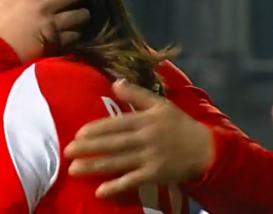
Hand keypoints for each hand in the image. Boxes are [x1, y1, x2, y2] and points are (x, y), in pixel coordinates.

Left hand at [64, 80, 213, 197]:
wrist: (206, 148)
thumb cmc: (179, 124)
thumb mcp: (160, 103)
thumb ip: (136, 93)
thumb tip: (115, 82)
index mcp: (144, 120)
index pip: (115, 124)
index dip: (95, 129)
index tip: (77, 134)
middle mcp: (145, 138)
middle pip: (112, 144)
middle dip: (88, 148)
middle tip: (67, 152)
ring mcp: (149, 158)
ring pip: (118, 162)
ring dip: (95, 167)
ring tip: (74, 170)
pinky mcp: (155, 175)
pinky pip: (132, 181)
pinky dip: (116, 187)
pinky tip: (99, 191)